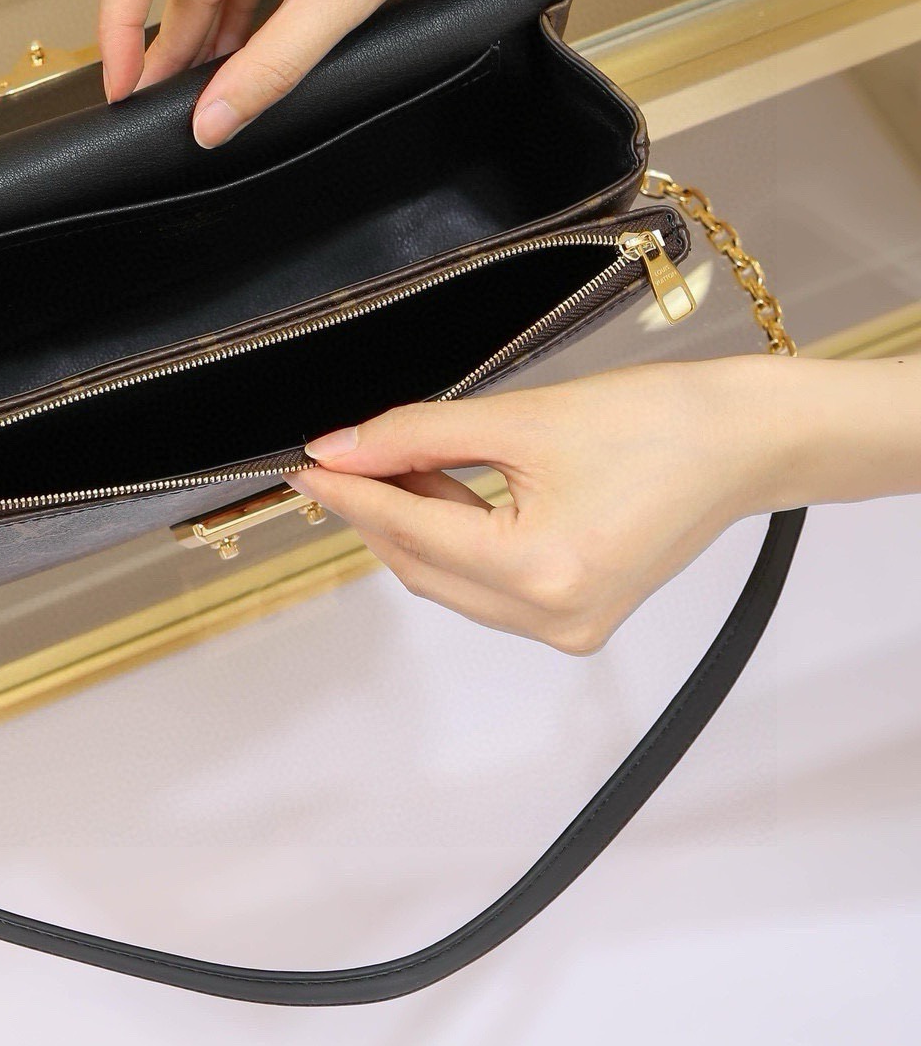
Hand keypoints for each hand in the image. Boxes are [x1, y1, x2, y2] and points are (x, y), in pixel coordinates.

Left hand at [289, 360, 795, 654]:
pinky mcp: (579, 618)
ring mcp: (569, 628)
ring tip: (397, 461)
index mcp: (541, 571)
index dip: (348, 494)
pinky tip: (444, 489)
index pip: (410, 532)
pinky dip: (457, 541)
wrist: (742, 441)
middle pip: (422, 568)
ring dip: (414, 526)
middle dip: (376, 511)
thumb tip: (340, 449)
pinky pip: (487, 586)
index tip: (303, 464)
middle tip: (340, 455)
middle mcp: (553, 618)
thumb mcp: (522, 417)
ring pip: (449, 581)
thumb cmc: (656, 421)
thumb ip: (418, 435)